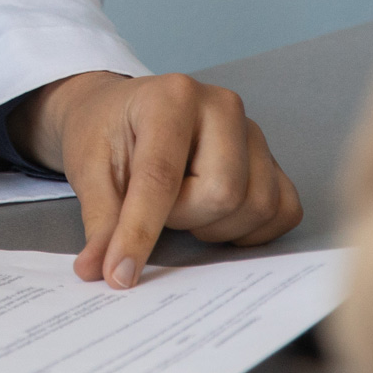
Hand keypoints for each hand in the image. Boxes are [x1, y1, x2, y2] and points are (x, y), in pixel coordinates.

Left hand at [13, 71, 300, 287]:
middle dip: (185, 217)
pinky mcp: (270, 158)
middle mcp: (221, 105)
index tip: (120, 274)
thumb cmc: (107, 133)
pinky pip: (283, 209)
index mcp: (170, 98)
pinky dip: (252, 228)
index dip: (140, 233)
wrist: (123, 112)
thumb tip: (99, 271)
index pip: (162, 177)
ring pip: (257, 205)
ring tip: (184, 206)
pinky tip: (217, 219)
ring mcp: (253, 131)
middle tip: (160, 206)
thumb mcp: (89, 170)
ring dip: (214, 224)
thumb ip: (101, 220)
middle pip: (223, 192)